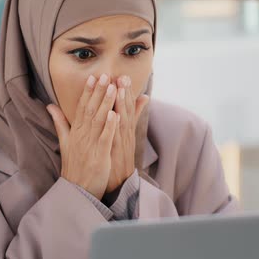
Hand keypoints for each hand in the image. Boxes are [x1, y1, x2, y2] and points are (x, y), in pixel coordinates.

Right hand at [47, 74, 118, 199]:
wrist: (77, 190)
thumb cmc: (74, 166)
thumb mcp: (65, 142)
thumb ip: (60, 123)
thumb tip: (50, 106)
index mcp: (75, 132)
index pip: (81, 108)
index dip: (87, 92)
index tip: (93, 77)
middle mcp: (81, 136)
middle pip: (90, 110)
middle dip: (98, 92)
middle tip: (105, 75)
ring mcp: (90, 146)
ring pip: (99, 121)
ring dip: (105, 103)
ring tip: (113, 88)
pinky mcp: (99, 156)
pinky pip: (105, 139)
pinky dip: (109, 126)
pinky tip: (115, 114)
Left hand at [106, 75, 148, 193]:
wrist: (120, 182)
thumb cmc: (120, 157)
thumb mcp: (128, 135)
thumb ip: (133, 115)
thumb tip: (143, 97)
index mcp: (125, 128)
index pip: (125, 106)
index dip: (124, 91)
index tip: (121, 76)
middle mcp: (125, 133)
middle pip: (126, 110)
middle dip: (124, 93)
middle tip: (122, 76)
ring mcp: (122, 141)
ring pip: (123, 119)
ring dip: (121, 103)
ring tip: (118, 87)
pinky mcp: (117, 151)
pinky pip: (116, 135)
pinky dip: (116, 124)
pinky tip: (114, 114)